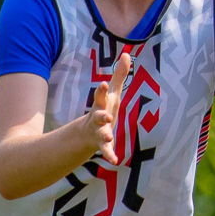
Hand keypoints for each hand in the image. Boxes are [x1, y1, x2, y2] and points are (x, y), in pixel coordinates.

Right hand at [76, 50, 130, 164]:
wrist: (87, 133)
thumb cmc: (104, 109)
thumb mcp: (113, 93)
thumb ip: (119, 75)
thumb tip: (126, 54)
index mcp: (101, 104)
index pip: (101, 96)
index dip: (102, 91)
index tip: (104, 84)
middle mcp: (98, 118)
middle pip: (98, 116)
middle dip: (101, 116)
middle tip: (106, 116)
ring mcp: (99, 132)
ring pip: (101, 134)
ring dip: (104, 136)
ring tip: (107, 137)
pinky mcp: (103, 145)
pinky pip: (106, 151)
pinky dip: (110, 155)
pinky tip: (115, 161)